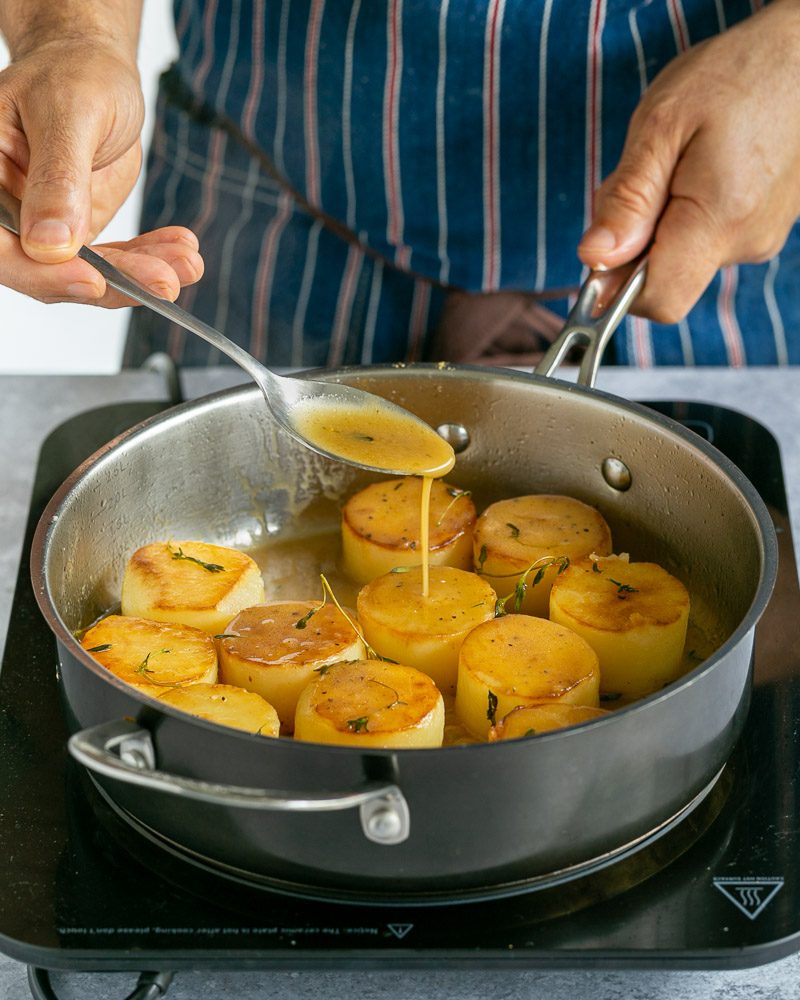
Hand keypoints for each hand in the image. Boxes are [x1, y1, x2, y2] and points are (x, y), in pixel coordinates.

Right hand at [0, 37, 201, 305]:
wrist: (93, 71)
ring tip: (187, 265)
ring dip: (140, 276)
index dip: (42, 271)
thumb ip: (57, 179)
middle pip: (43, 270)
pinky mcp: (79, 235)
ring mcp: (42, 228)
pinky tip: (183, 255)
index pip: (0, 243)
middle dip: (107, 281)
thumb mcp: (67, 115)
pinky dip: (150, 260)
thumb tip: (50, 245)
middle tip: (161, 281)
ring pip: (85, 273)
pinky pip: (113, 262)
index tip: (92, 279)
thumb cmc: (71, 75)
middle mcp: (6, 210)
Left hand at [577, 1, 799, 323]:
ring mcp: (759, 238)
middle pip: (665, 280)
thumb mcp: (661, 126)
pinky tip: (698, 168)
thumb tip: (594, 259)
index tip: (605, 244)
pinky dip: (685, 214)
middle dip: (635, 244)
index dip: (619, 286)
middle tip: (646, 176)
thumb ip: (627, 200)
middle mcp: (746, 242)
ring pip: (682, 258)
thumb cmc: (734, 75)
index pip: (658, 300)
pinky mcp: (762, 228)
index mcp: (719, 220)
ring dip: (660, 223)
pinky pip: (705, 240)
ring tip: (679, 161)